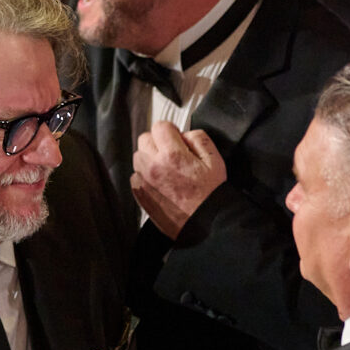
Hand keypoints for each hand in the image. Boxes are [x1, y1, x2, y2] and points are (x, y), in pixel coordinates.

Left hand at [130, 121, 227, 237]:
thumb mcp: (214, 160)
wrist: (204, 223)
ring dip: (149, 157)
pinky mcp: (140, 195)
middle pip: (145, 139)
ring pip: (138, 156)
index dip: (171, 130)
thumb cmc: (210, 196)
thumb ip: (198, 138)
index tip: (176, 138)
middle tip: (171, 152)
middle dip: (158, 142)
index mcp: (172, 155)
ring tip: (166, 168)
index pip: (160, 126)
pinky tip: (160, 182)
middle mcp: (153, 166)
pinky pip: (135, 176)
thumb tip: (185, 134)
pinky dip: (144, 176)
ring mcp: (144, 181)